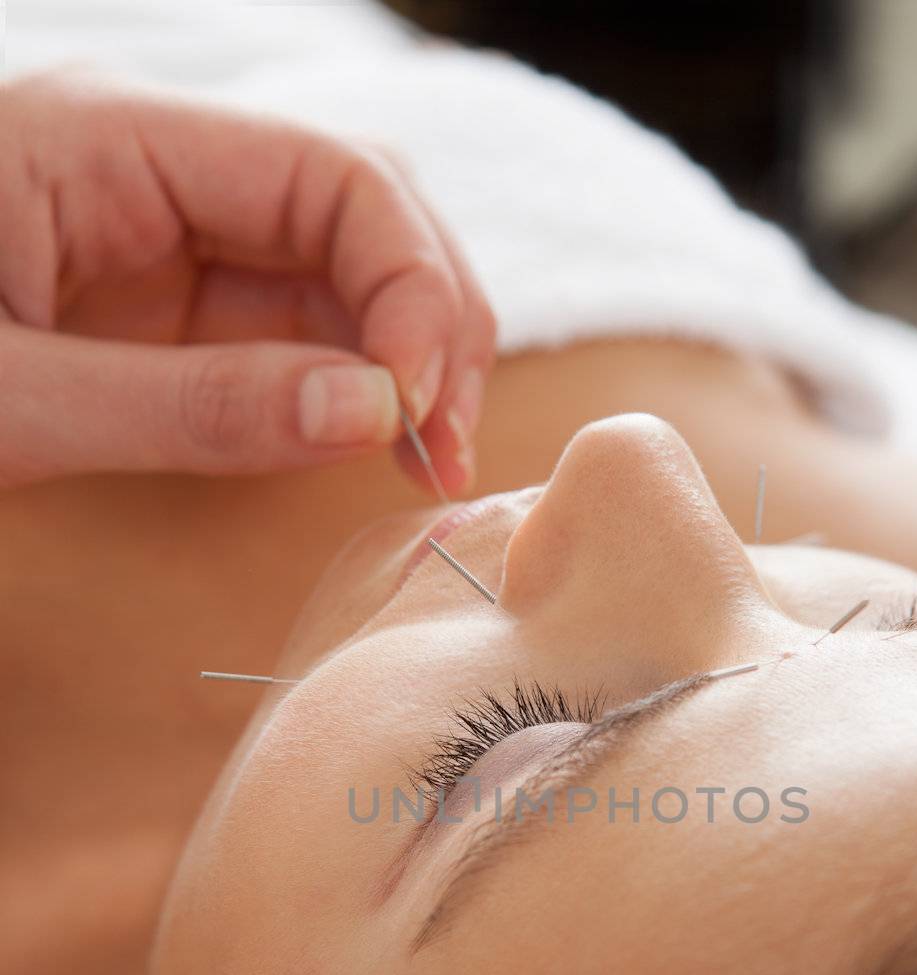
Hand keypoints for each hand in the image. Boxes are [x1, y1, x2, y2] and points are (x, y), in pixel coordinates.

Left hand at [0, 70, 495, 489]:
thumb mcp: (10, 401)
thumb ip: (193, 405)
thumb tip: (369, 413)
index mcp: (112, 141)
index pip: (332, 175)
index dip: (408, 284)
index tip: (414, 407)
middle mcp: (160, 172)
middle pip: (361, 211)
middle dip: (429, 322)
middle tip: (444, 451)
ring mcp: (167, 236)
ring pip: (341, 271)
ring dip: (406, 360)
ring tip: (426, 462)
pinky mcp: (164, 303)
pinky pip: (288, 326)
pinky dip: (347, 386)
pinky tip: (373, 443)